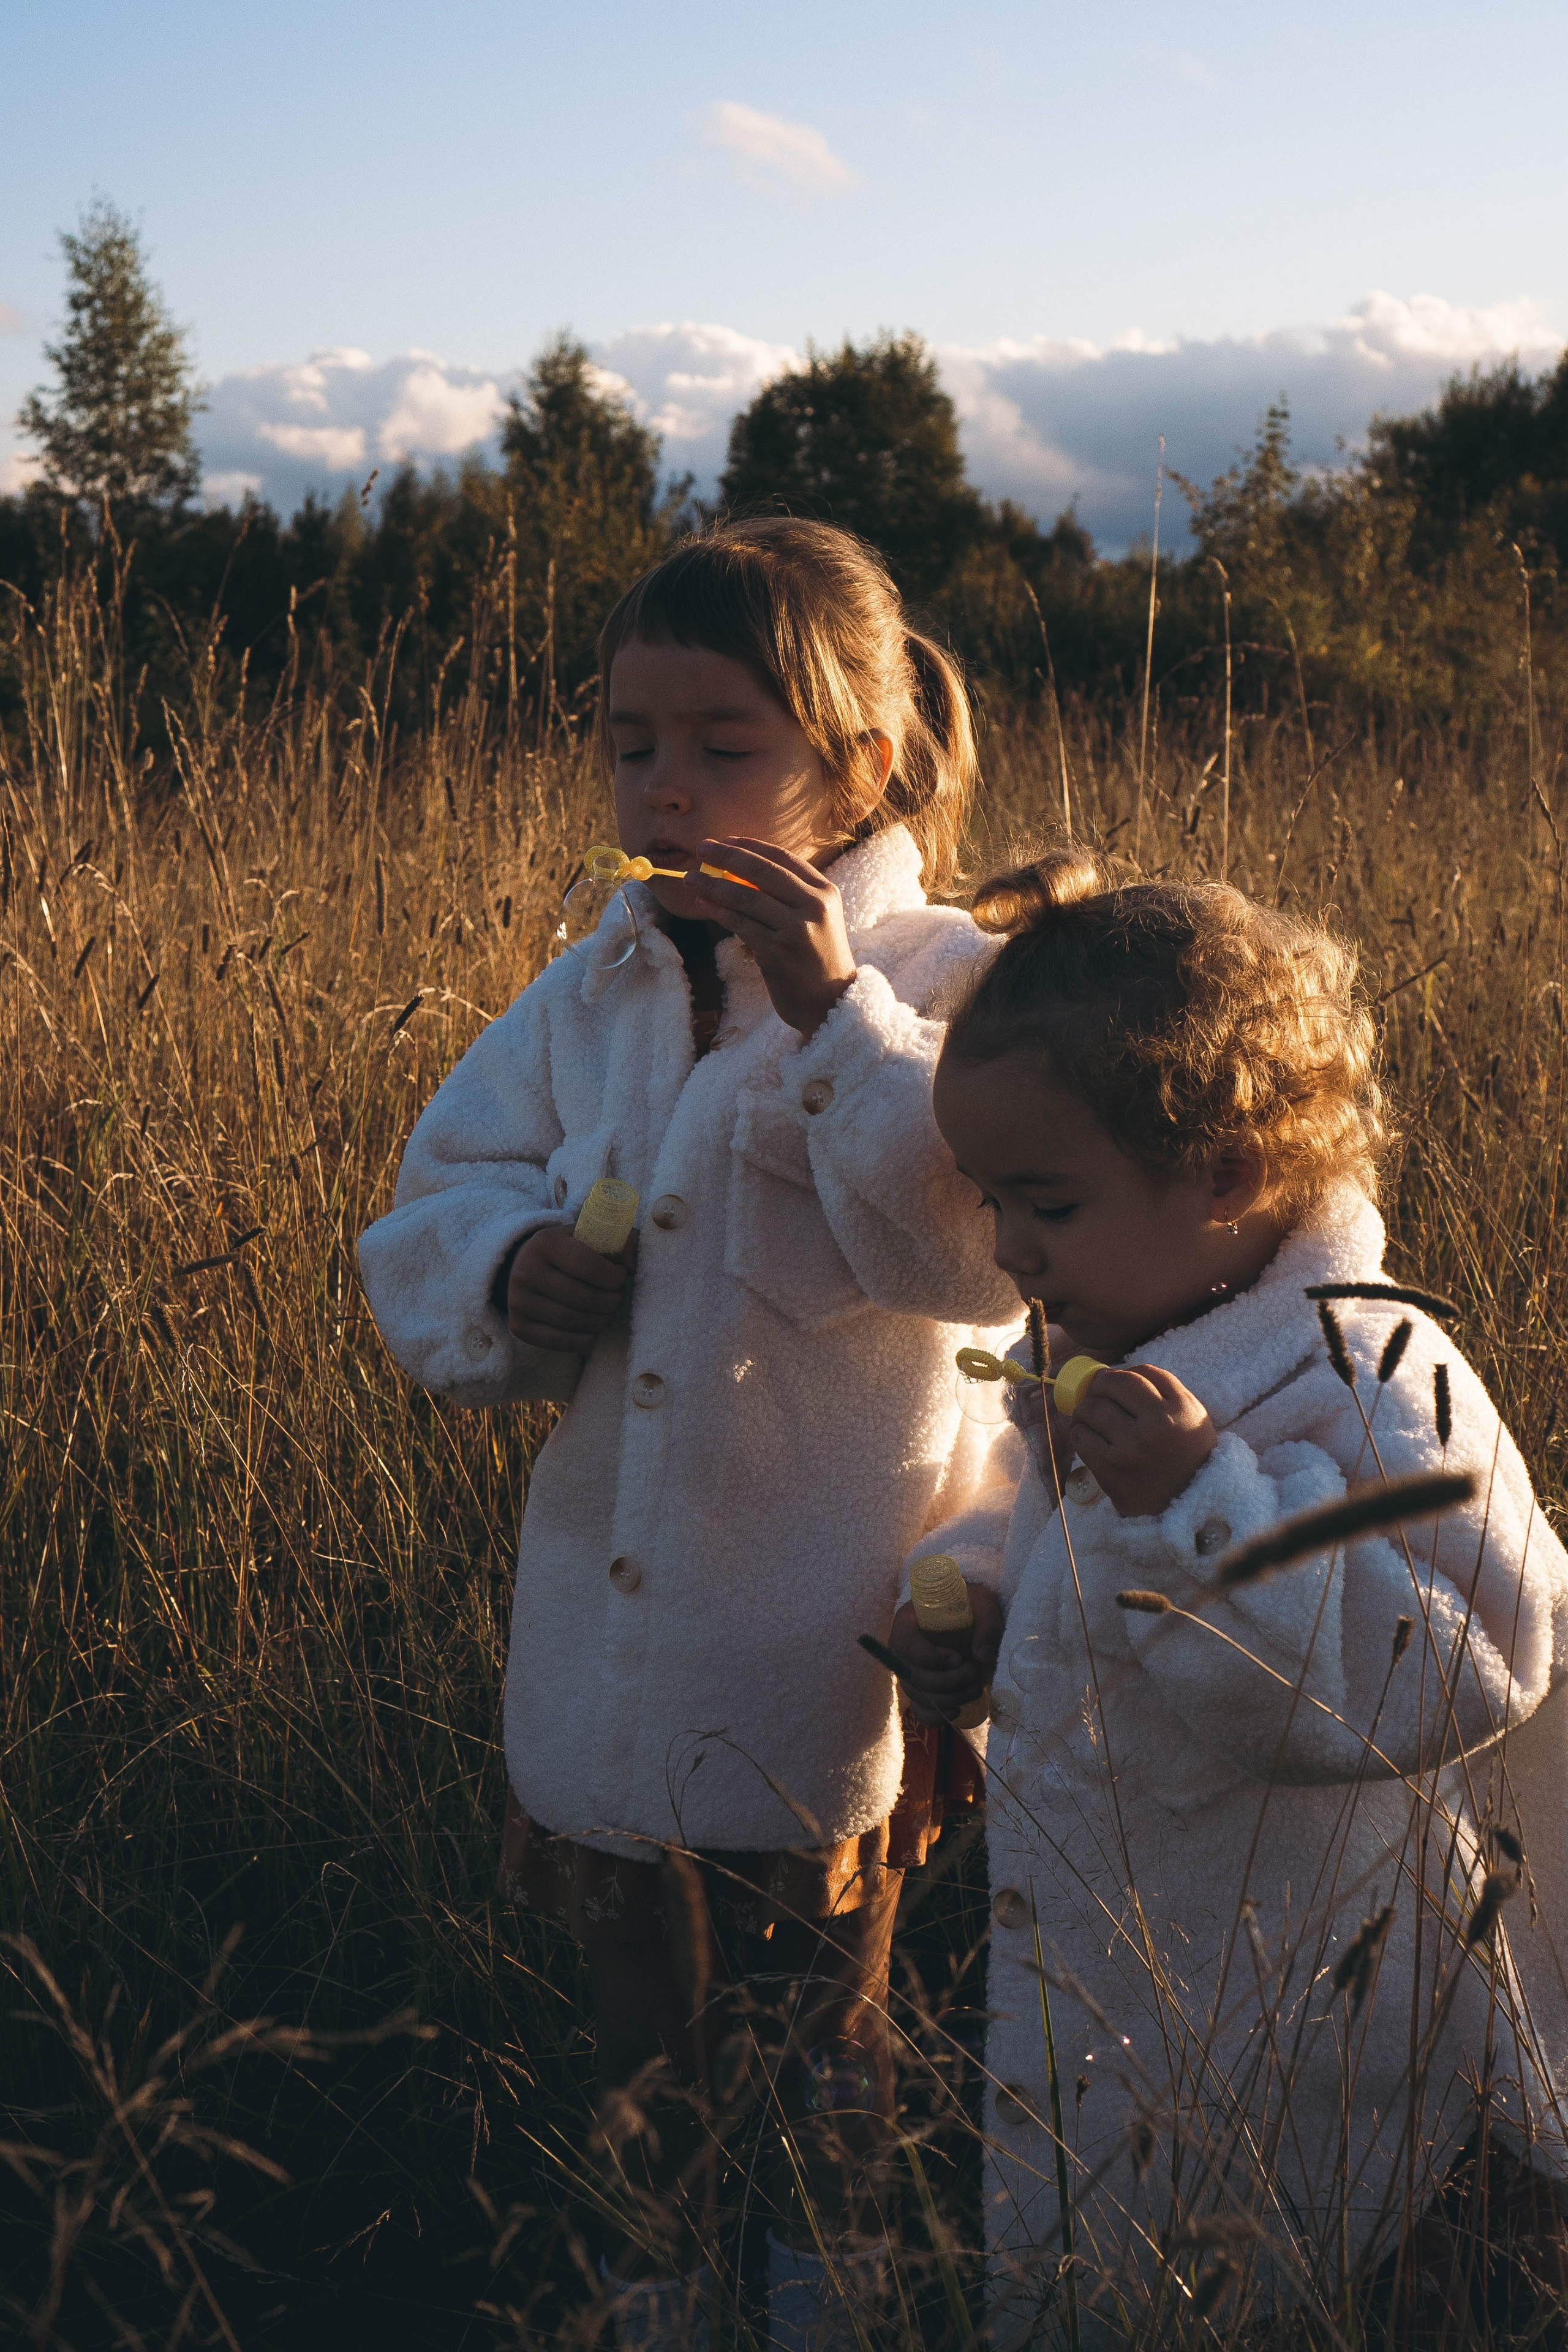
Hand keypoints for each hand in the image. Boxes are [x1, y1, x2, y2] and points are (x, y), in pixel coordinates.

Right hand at [505, 1224, 635, 1355]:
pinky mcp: (518, 1325)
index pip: (587, 1266)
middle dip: (611, 1302)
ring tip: (608, 1313)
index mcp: (545, 1243)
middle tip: (618, 1298)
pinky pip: (557, 1341)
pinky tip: (593, 1332)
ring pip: (572, 1321)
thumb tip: (632, 1266)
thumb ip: (622, 1240)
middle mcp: (526, 1271)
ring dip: (601, 1322)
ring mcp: (518, 1300)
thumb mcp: (591, 1234)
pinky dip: (583, 1341)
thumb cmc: (569, 1250)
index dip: (613, 1277)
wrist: (526, 1265)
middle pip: (582, 1298)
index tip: (621, 1276)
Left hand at [688, 837, 856, 1037]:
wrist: (831, 1003)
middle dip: (727, 856)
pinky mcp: (776, 952)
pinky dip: (718, 911)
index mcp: (825, 892)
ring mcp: (795, 929)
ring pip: (746, 897)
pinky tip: (703, 904)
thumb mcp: (815, 919)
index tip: (725, 840)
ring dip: (713, 885)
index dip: (750, 846)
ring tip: (691, 878)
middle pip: (762, 871)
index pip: (783, 858)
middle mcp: (814, 906)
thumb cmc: (817, 959)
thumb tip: (741, 872)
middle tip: (701, 847)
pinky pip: (740, 924)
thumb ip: (789, 895)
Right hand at [888, 1584, 1003, 1726]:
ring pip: (919, 1696)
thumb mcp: (983, 1605)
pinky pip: (919, 1712)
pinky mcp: (920, 1691)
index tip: (959, 1658)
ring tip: (975, 1689)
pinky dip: (937, 1717)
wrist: (971, 1619)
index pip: (905, 1645)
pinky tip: (957, 1711)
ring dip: (950, 1699)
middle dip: (948, 1682)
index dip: (930, 1658)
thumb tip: (982, 1656)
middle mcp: (902, 1649)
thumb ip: (986, 1625)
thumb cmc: (971, 1608)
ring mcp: (909, 1672)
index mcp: (908, 1621)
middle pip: (913, 1676)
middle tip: (974, 1673)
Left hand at [1050, 1363, 1215, 1517]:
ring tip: (1087, 1414)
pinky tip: (1084, 1434)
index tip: (1109, 1380)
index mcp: (1178, 1409)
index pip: (1137, 1374)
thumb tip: (1111, 1372)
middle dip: (1098, 1386)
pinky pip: (1081, 1440)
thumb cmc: (1188, 1452)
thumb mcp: (1191, 1413)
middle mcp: (1156, 1428)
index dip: (1117, 1373)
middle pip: (1111, 1387)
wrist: (1192, 1503)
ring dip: (1084, 1408)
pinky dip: (1078, 1432)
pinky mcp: (1112, 1473)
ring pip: (1092, 1410)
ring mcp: (1132, 1451)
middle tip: (1095, 1394)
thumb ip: (1161, 1387)